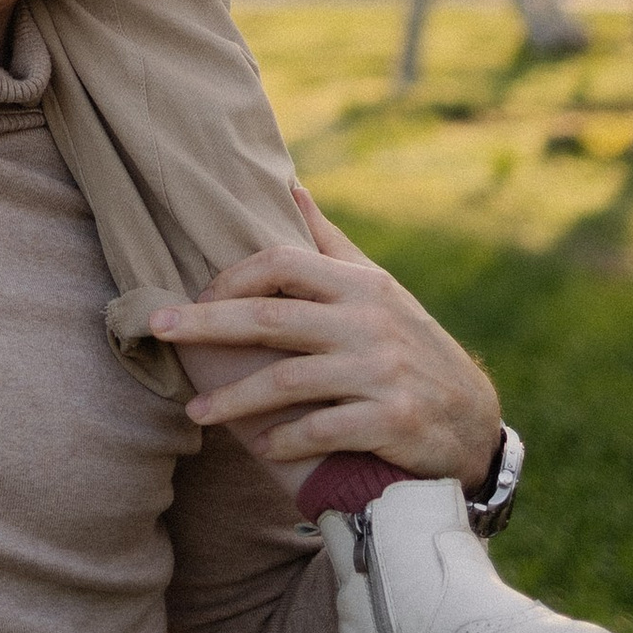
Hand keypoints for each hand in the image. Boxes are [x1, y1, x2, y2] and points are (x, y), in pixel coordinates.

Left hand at [152, 190, 501, 486]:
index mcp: (361, 285)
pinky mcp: (391, 421)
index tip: (196, 297)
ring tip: (194, 411)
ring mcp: (382, 372)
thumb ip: (330, 243)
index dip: (233, 278)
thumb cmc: (410, 347)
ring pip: (288, 381)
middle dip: (208, 324)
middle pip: (272, 318)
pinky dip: (284, 440)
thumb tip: (289, 184)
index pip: (284, 262)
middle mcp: (370, 323)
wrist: (474, 420)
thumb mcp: (379, 288)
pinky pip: (321, 429)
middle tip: (158, 330)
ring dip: (234, 398)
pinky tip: (258, 448)